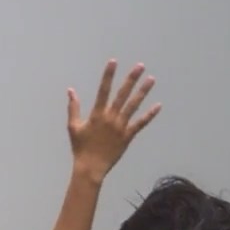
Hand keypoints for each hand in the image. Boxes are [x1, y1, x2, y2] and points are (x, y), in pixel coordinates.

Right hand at [67, 59, 160, 180]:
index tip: (113, 62)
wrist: (90, 168)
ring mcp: (120, 127)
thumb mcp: (73, 127)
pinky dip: (149, 115)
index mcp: (97, 114)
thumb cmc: (80, 148)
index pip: (103, 90)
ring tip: (151, 79)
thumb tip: (71, 91)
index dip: (108, 75)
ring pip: (134, 105)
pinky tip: (158, 106)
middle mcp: (110, 118)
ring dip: (143, 92)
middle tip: (140, 66)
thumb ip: (73, 108)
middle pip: (122, 94)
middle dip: (131, 79)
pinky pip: (140, 123)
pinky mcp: (128, 136)